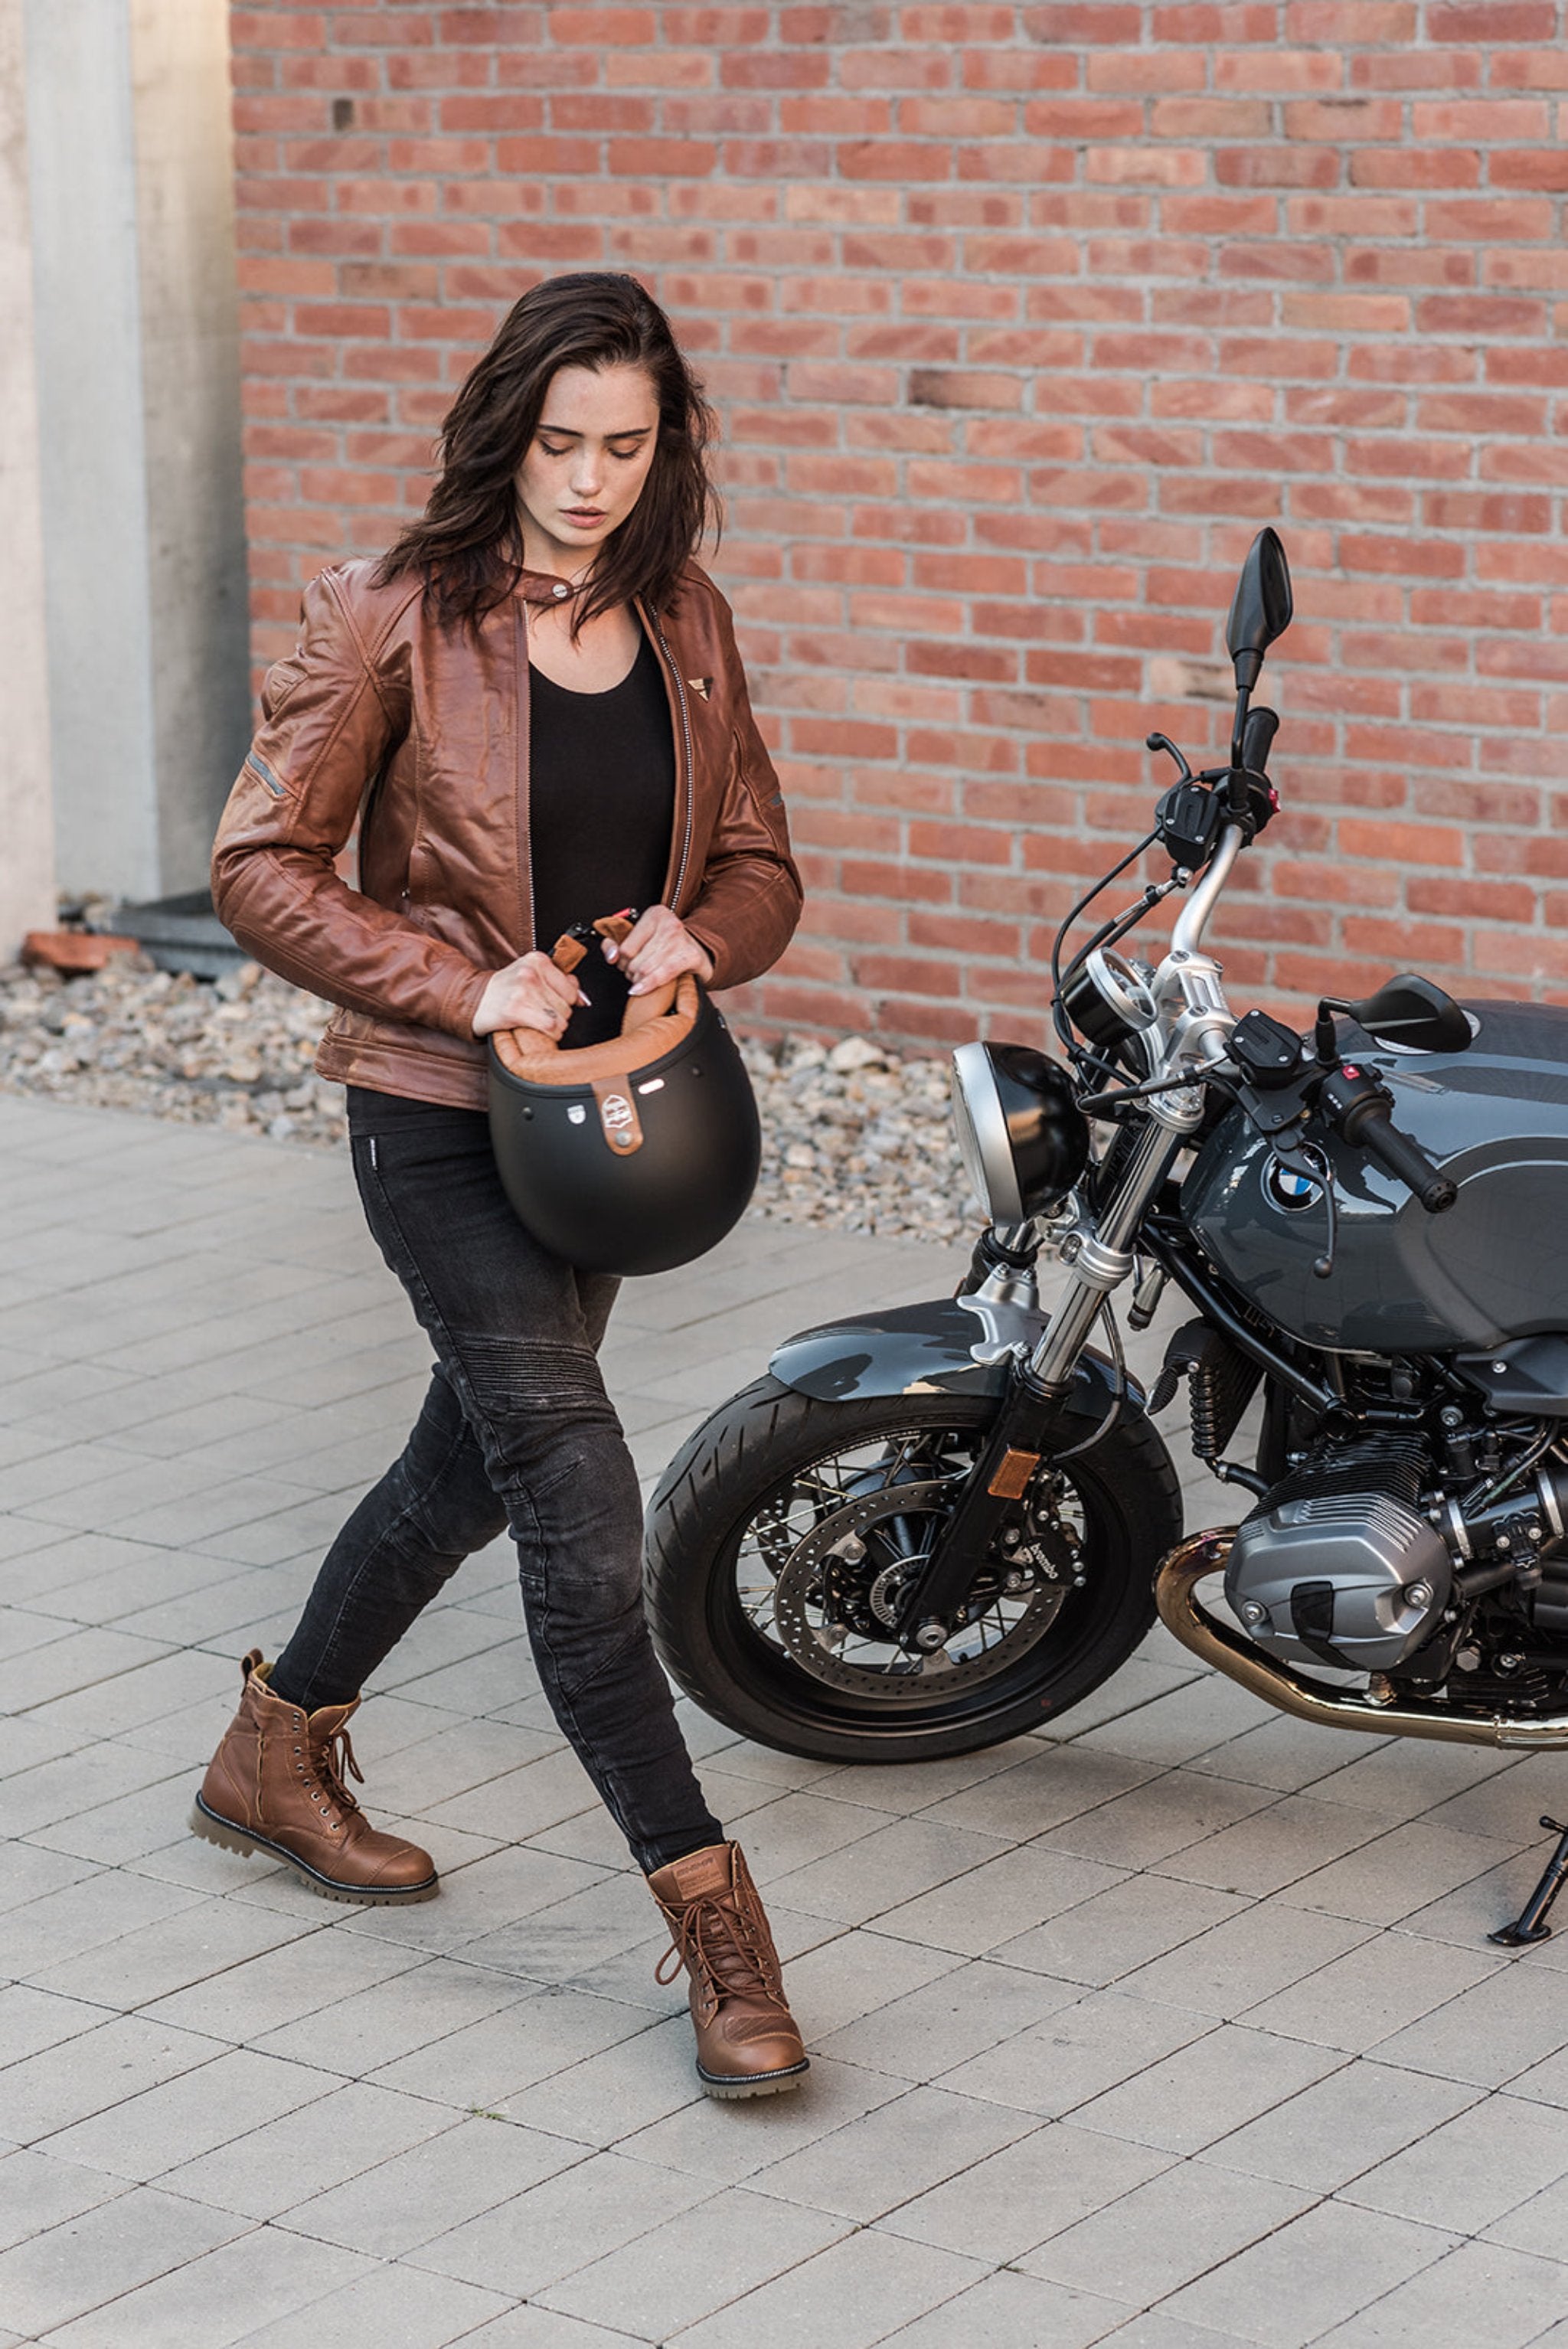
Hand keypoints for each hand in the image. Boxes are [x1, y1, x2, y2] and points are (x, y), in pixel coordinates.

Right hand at [472, 951, 588, 1038]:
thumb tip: (583, 999)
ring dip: (554, 1027)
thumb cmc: (506, 989)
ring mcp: (523, 992)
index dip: (565, 1001)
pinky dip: (548, 1034)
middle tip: (542, 1014)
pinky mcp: (516, 1010)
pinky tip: (537, 1030)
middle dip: (559, 1016)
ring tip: (538, 1022)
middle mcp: (531, 974)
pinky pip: (549, 1028)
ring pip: (560, 1019)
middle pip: (567, 1006)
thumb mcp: (532, 975)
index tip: (552, 1003)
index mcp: (538, 960)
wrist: (477, 999)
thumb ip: (560, 982)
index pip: (571, 989)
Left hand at [604, 904, 714, 995]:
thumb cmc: (666, 945)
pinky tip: (641, 990)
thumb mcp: (638, 937)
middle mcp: (669, 924)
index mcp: (655, 914)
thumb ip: (615, 944)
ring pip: (645, 970)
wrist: (699, 950)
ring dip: (639, 981)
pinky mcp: (690, 956)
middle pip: (635, 961)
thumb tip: (612, 956)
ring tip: (641, 979)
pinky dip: (648, 985)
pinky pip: (662, 975)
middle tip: (636, 972)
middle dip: (631, 972)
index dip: (622, 960)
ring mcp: (681, 940)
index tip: (627, 962)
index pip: (625, 948)